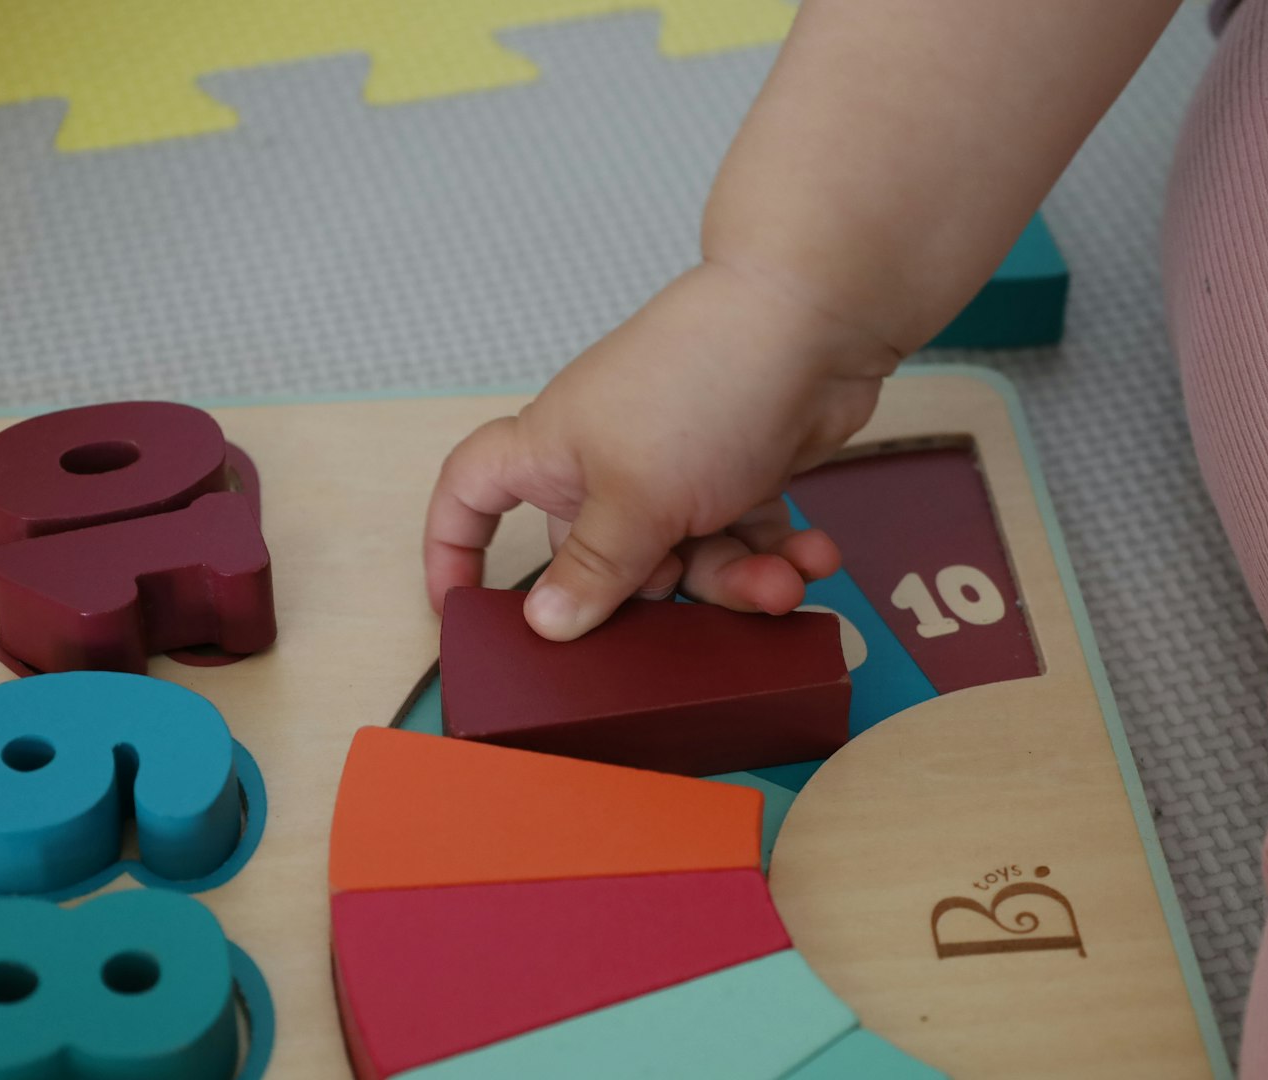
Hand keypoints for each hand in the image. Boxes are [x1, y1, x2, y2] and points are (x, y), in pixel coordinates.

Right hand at [423, 259, 897, 639]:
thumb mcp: (636, 499)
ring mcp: (674, 468)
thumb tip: (544, 623)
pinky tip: (811, 556)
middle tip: (699, 601)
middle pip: (600, 561)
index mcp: (550, 455)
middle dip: (657, 592)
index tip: (464, 609)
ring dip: (737, 578)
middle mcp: (603, 464)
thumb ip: (592, 568)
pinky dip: (776, 551)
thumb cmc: (701, 385)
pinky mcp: (737, 472)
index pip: (470, 495)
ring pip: (686, 558)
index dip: (454, 549)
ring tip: (779, 583)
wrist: (813, 318)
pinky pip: (745, 536)